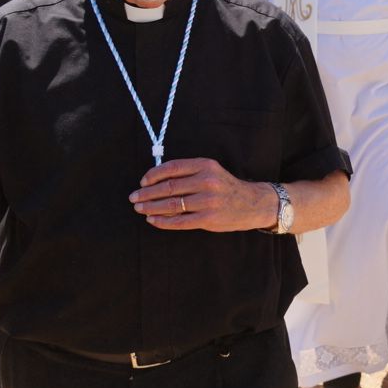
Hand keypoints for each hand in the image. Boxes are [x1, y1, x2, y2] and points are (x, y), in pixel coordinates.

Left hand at [130, 158, 274, 231]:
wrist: (253, 204)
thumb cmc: (226, 187)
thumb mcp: (211, 172)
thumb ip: (188, 173)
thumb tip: (155, 181)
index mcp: (205, 165)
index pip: (172, 168)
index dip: (153, 175)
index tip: (143, 182)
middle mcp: (206, 181)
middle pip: (168, 187)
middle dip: (147, 194)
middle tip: (134, 198)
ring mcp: (207, 201)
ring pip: (171, 205)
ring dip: (151, 208)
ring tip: (140, 209)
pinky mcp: (208, 218)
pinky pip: (179, 221)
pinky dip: (163, 221)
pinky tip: (153, 220)